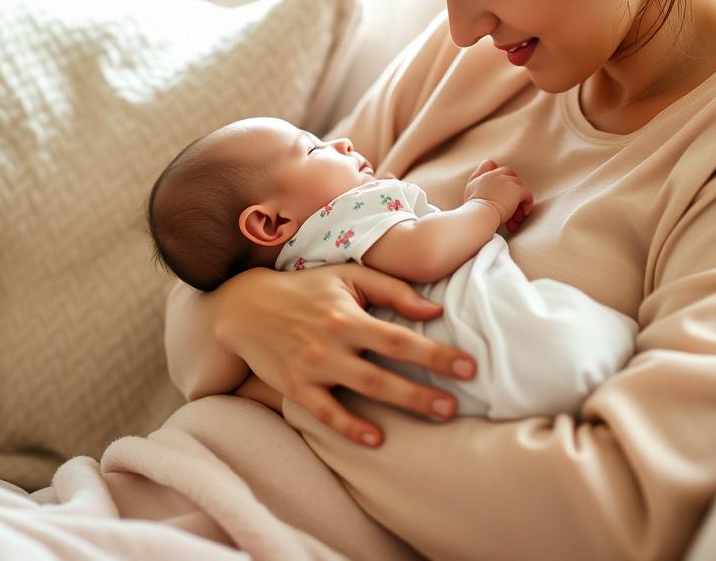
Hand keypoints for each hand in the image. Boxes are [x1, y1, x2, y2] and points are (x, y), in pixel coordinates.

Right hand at [211, 264, 477, 448]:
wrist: (247, 307)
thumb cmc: (306, 288)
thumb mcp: (348, 276)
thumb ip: (392, 289)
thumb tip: (434, 307)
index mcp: (348, 314)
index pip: (399, 337)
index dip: (434, 352)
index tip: (467, 365)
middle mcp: (331, 342)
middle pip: (384, 372)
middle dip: (423, 390)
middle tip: (456, 405)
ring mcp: (312, 368)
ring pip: (361, 391)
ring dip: (400, 406)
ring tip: (434, 417)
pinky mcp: (294, 387)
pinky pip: (325, 413)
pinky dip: (349, 427)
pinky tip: (375, 439)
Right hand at [464, 159, 532, 227]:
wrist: (480, 214)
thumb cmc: (473, 208)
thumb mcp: (470, 188)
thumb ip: (477, 176)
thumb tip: (487, 167)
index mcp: (484, 175)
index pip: (490, 164)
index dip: (496, 174)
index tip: (499, 189)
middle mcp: (496, 175)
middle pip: (509, 174)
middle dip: (511, 189)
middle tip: (510, 204)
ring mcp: (507, 181)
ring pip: (519, 188)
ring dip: (518, 202)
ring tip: (515, 218)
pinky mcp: (517, 190)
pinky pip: (527, 195)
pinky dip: (526, 205)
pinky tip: (522, 215)